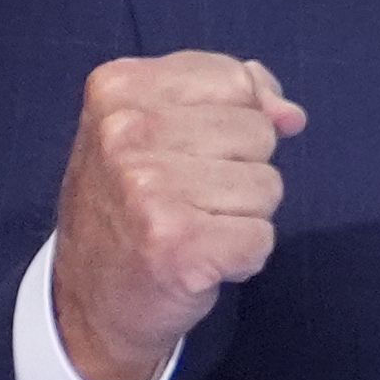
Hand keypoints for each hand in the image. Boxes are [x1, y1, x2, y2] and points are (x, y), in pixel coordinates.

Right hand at [51, 54, 303, 379]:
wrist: (88, 299)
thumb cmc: (133, 205)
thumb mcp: (159, 127)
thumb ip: (232, 99)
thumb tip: (290, 114)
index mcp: (119, 86)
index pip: (236, 80)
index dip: (232, 121)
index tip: (186, 153)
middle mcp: (126, 132)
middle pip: (259, 133)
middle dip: (240, 170)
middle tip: (186, 198)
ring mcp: (147, 189)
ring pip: (268, 186)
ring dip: (242, 216)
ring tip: (191, 228)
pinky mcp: (175, 245)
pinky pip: (262, 238)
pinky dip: (242, 257)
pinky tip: (198, 261)